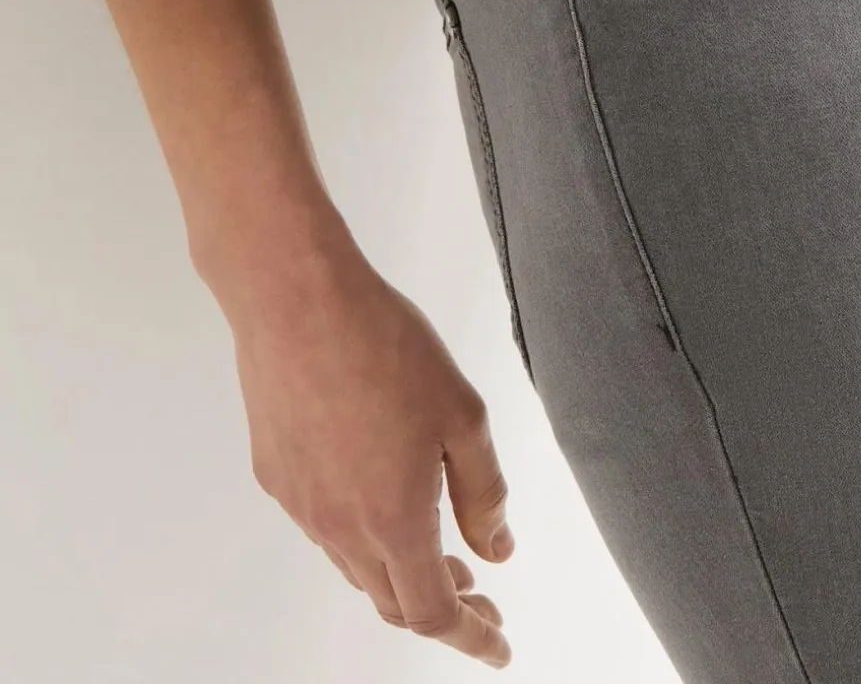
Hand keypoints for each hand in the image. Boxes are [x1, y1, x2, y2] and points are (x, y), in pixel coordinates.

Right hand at [229, 240, 514, 668]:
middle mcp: (341, 526)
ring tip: (437, 548)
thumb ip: (484, 493)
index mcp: (394, 518)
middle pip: (392, 601)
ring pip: (356, 565)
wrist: (296, 300)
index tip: (498, 646)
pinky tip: (380, 493)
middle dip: (441, 607)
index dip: (472, 637)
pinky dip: (362, 533)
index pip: (434, 612)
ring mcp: (302, 504)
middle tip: (481, 596)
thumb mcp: (462, 415)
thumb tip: (495, 550)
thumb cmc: (383, 345)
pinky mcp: (275, 474)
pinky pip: (325, 525)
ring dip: (400, 570)